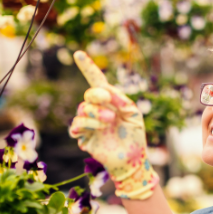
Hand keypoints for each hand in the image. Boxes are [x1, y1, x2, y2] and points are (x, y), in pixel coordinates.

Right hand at [68, 51, 157, 199]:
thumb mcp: (134, 114)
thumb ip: (122, 99)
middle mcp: (97, 110)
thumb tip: (107, 90)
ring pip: (82, 109)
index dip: (87, 67)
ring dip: (96, 112)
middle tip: (108, 101)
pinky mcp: (83, 138)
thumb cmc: (135, 136)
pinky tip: (101, 128)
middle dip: (97, 95)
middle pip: (89, 95)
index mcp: (109, 101)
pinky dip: (87, 124)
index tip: (78, 54)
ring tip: (110, 121)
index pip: (96, 81)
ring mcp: (89, 124)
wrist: (133, 160)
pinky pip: (77, 126)